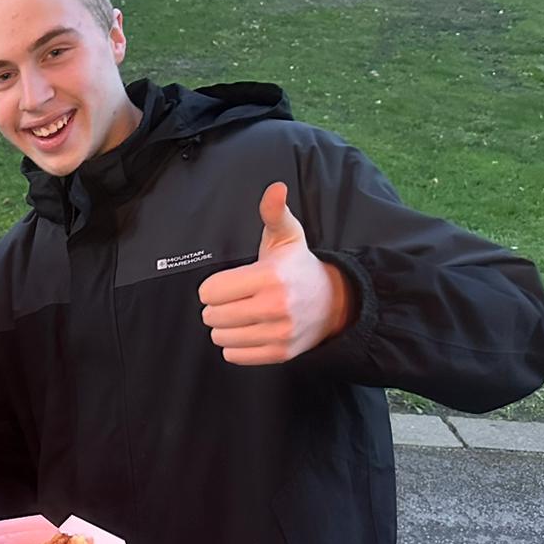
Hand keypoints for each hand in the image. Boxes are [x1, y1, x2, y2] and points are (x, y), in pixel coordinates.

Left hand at [197, 183, 352, 365]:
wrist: (334, 302)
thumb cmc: (298, 267)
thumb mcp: (287, 236)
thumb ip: (273, 213)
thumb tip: (275, 188)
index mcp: (270, 277)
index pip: (210, 291)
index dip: (213, 287)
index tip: (228, 283)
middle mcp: (275, 307)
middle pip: (212, 316)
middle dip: (216, 308)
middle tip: (234, 299)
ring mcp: (279, 333)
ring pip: (220, 338)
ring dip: (224, 327)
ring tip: (241, 315)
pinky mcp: (280, 354)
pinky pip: (234, 356)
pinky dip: (235, 346)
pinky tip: (249, 330)